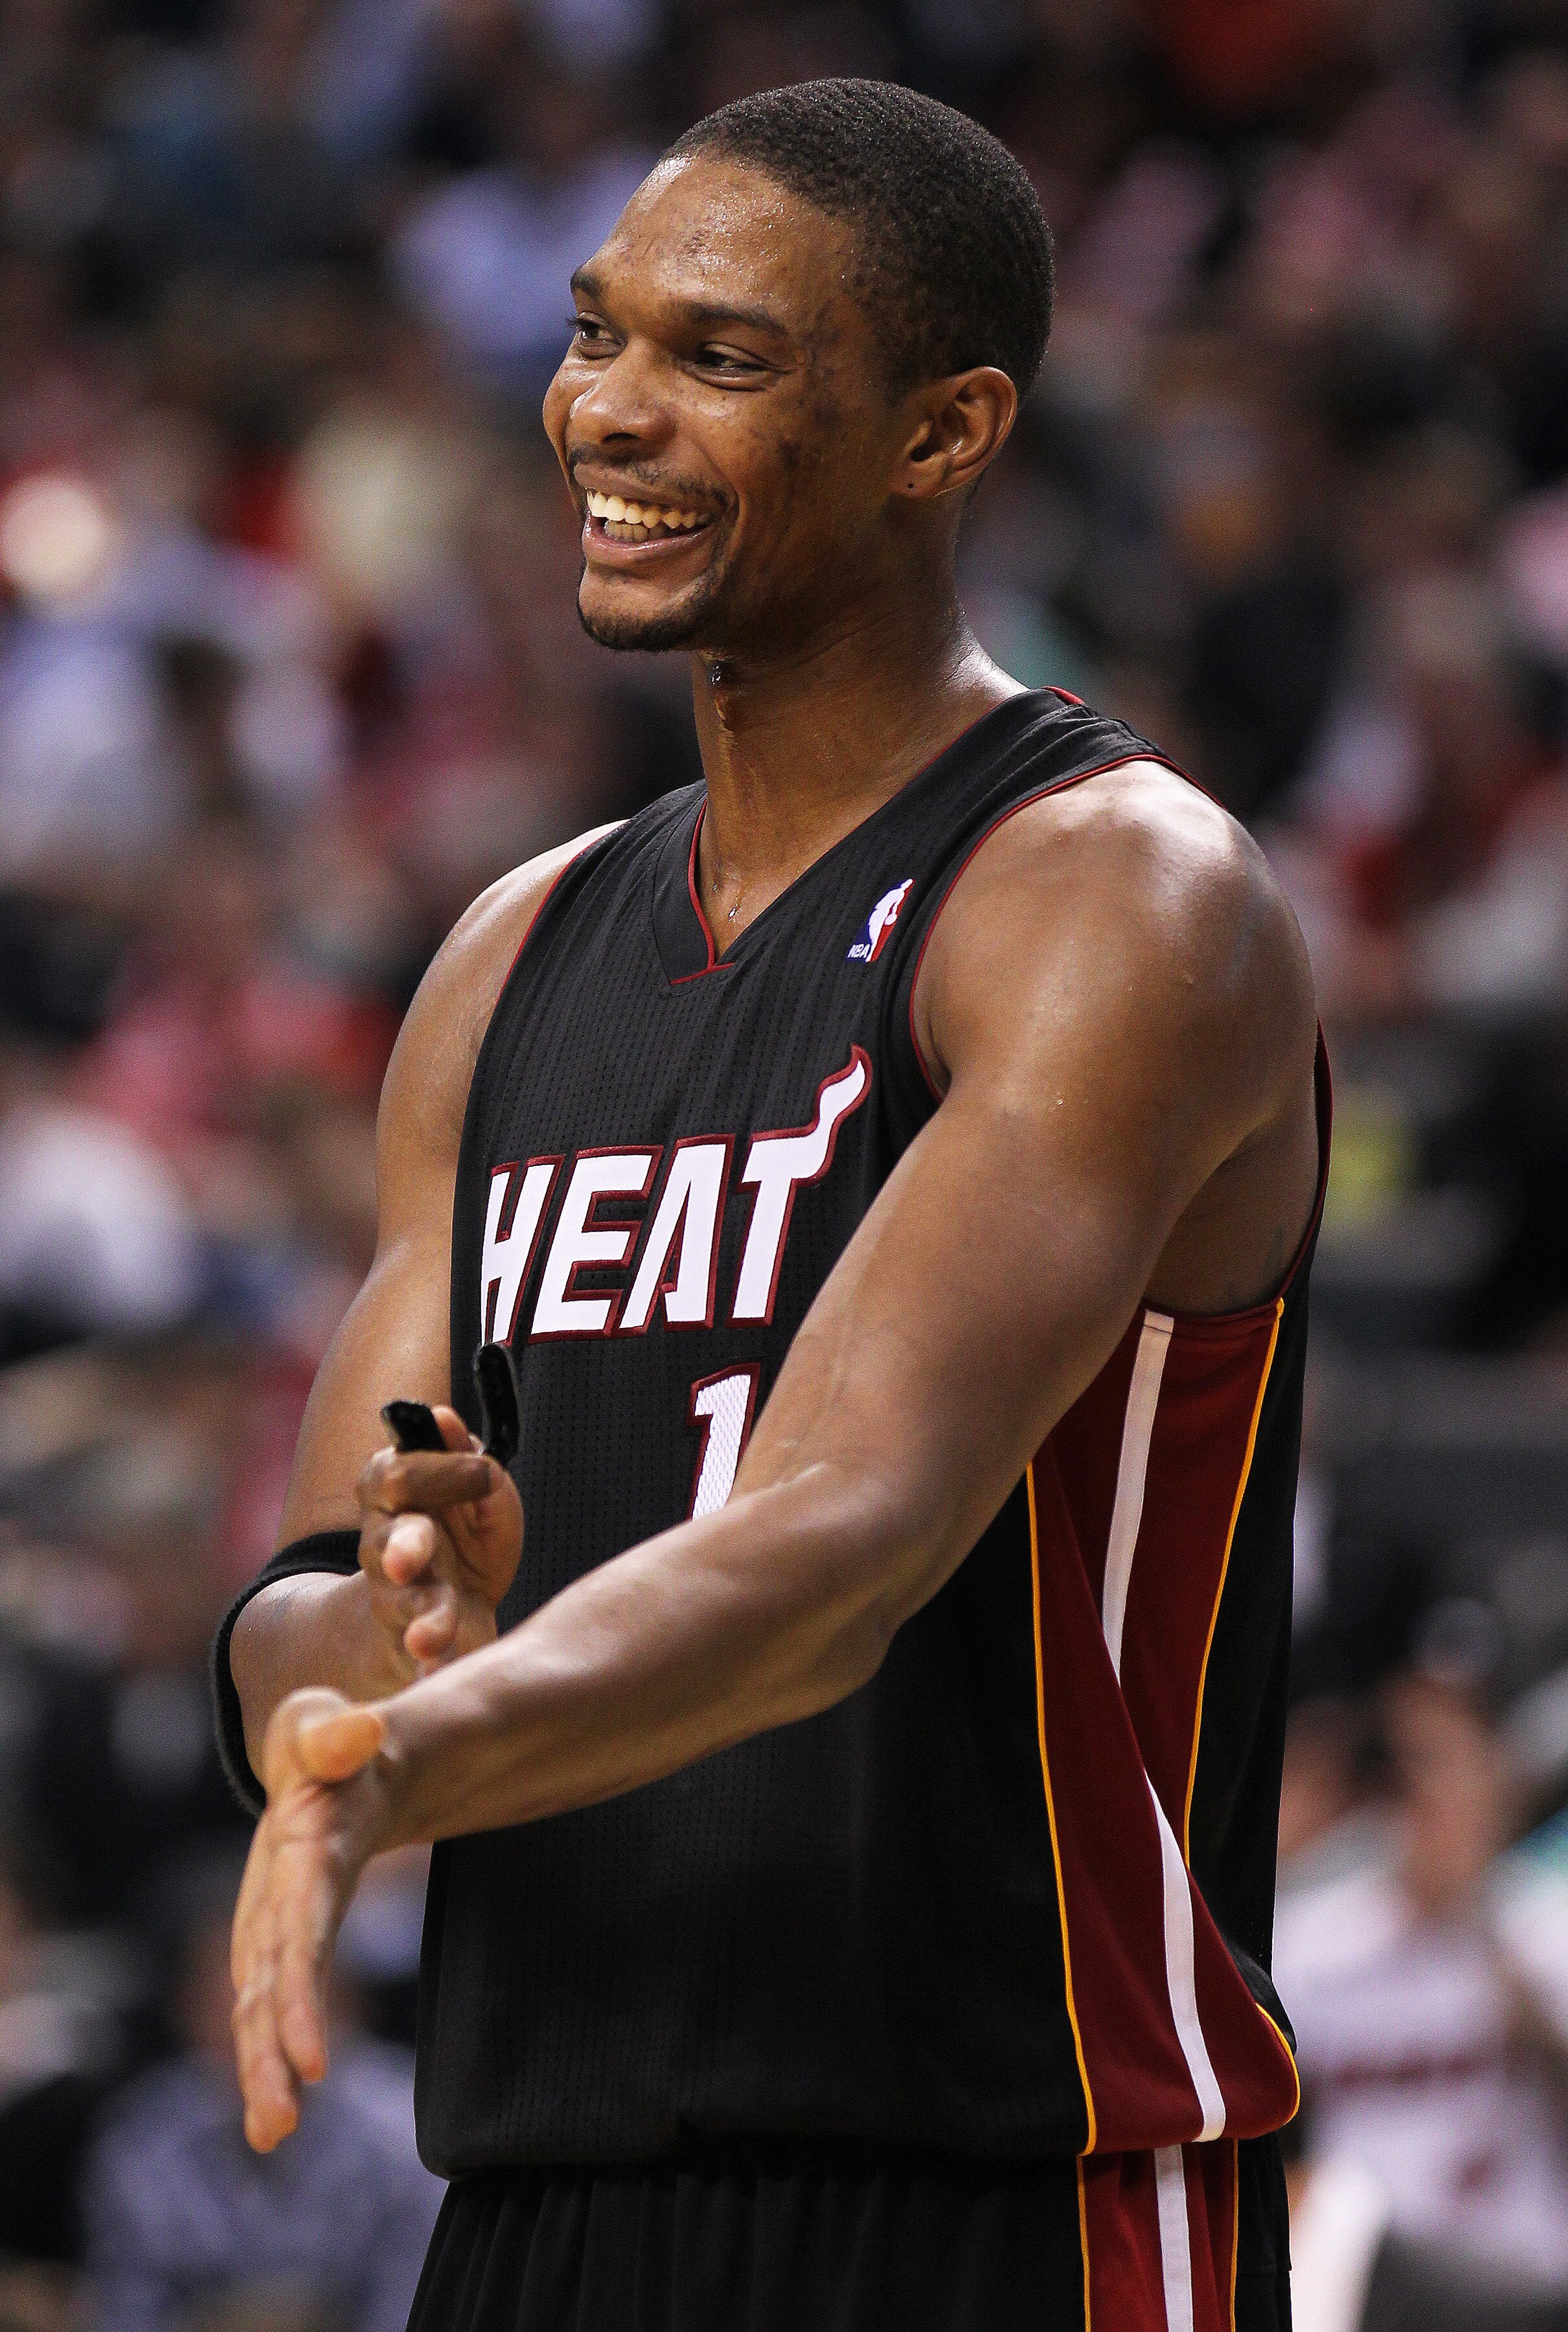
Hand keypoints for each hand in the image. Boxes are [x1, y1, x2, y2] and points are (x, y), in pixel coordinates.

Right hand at [231, 1687, 393, 2151]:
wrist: (321, 1753)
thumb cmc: (331, 1738)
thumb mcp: (329, 1722)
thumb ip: (340, 1730)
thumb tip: (365, 1729)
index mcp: (293, 1850)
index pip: (296, 1927)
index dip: (301, 1991)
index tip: (313, 2059)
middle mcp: (273, 1897)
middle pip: (268, 1983)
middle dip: (269, 2053)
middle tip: (279, 2122)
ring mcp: (274, 1925)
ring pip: (264, 2006)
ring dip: (264, 2070)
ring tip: (272, 2134)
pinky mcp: (285, 1944)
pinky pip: (274, 2006)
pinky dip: (271, 2057)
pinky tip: (275, 2121)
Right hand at [356, 1406, 523, 1680]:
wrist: (448, 1622)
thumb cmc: (467, 1543)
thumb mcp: (479, 1496)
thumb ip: (466, 1458)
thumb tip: (442, 1417)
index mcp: (394, 1501)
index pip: (396, 1473)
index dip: (439, 1469)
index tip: (485, 1472)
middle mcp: (384, 1550)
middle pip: (387, 1541)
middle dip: (403, 1547)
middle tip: (411, 1561)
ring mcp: (394, 1603)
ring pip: (401, 1607)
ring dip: (422, 1619)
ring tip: (432, 1637)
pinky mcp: (412, 1651)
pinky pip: (416, 1663)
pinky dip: (428, 1672)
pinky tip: (437, 1676)